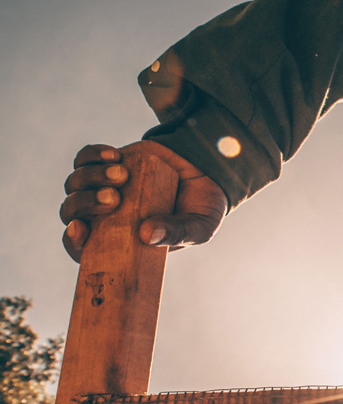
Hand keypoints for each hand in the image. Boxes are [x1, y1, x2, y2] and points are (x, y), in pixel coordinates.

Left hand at [60, 140, 227, 261]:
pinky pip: (84, 158)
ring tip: (122, 173)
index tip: (80, 229)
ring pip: (74, 184)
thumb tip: (147, 236)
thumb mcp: (199, 227)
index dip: (73, 242)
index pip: (82, 247)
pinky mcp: (106, 162)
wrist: (210, 170)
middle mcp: (105, 216)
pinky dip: (93, 156)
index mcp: (120, 240)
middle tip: (113, 198)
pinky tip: (115, 156)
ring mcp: (102, 187)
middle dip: (85, 204)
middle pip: (71, 212)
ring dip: (90, 178)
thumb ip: (178, 233)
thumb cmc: (203, 208)